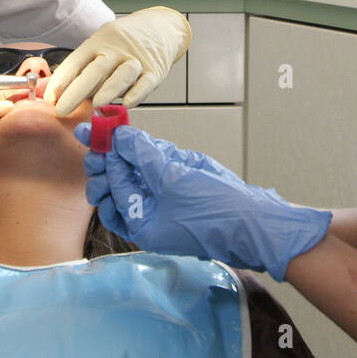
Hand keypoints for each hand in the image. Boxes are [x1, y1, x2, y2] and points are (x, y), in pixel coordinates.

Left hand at [45, 7, 190, 115]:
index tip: (50, 98)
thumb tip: (63, 95)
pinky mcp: (155, 70)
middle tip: (62, 109)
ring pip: (122, 74)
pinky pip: (145, 82)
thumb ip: (87, 68)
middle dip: (76, 91)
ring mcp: (136, 60)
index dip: (61, 80)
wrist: (161, 27)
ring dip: (108, 90)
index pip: (76, 61)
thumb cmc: (125, 42)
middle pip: (95, 70)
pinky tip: (127, 103)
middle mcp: (116, 50)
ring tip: (95, 104)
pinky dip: (137, 93)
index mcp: (98, 42)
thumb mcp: (102, 45)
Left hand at [77, 123, 330, 280]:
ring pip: (137, 177)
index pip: (114, 186)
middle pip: (116, 185)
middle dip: (110, 159)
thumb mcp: (175, 179)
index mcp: (141, 225)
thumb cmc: (219, 212)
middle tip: (103, 135)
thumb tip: (122, 137)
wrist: (259, 223)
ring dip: (133, 157)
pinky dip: (155, 158)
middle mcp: (150, 217)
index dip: (107, 157)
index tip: (98, 133)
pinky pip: (159, 175)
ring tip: (131, 137)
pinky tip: (155, 146)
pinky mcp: (182, 194)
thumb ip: (145, 156)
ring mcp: (166, 205)